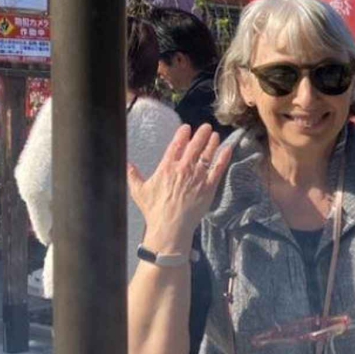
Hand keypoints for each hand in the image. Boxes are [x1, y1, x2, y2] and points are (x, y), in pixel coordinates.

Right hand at [127, 124, 231, 251]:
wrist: (170, 226)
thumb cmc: (154, 210)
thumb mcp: (139, 191)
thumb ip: (133, 175)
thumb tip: (126, 164)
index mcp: (167, 167)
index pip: (176, 145)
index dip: (182, 134)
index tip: (186, 128)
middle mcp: (183, 169)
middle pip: (194, 146)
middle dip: (200, 134)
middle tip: (205, 126)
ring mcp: (197, 177)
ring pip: (207, 155)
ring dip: (212, 143)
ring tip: (215, 135)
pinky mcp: (208, 187)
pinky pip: (218, 168)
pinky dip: (223, 157)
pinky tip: (227, 149)